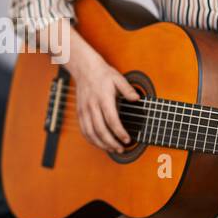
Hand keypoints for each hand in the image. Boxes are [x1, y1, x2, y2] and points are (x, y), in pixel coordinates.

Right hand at [63, 26, 138, 153]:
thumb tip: (137, 99)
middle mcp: (92, 106)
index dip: (119, 132)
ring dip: (101, 144)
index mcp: (103, 98)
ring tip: (112, 149)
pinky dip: (91, 140)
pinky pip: (84, 130)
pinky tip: (100, 144)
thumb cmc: (103, 74)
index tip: (127, 139)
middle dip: (111, 142)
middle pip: (100, 130)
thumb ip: (128, 89)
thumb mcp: (118, 78)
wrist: (84, 68)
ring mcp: (84, 110)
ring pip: (90, 133)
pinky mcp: (80, 113)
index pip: (111, 120)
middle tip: (121, 148)